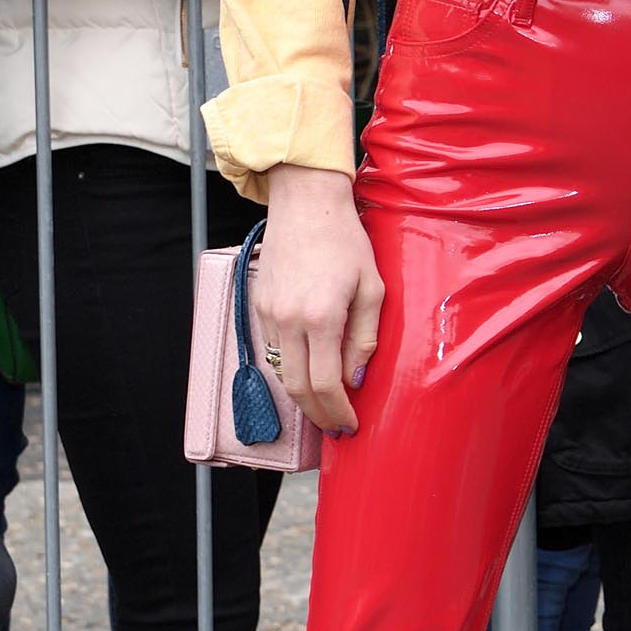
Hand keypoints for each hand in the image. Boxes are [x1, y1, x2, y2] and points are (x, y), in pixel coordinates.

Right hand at [254, 164, 383, 434]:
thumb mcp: (372, 288)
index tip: (350, 425)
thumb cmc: (346, 241)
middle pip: (298, 388)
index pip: (326, 384)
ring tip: (325, 406)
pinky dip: (291, 368)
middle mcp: (289, 320)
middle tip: (336, 427)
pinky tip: (309, 371)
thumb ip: (364, 338)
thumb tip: (356, 379)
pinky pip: (273, 349)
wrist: (306, 204)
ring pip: (282, 372)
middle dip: (318, 415)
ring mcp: (269, 313)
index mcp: (322, 317)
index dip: (338, 413)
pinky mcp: (258, 305)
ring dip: (303, 395)